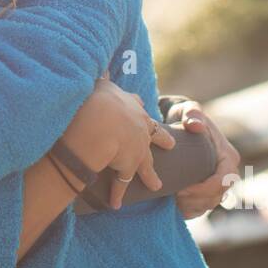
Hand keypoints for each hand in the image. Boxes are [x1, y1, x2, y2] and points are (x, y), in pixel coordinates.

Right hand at [64, 79, 175, 209]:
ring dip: (149, 175)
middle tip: (169, 143)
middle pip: (153, 134)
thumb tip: (100, 62)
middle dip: (161, 140)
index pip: (137, 107)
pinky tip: (116, 204)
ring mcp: (137, 148)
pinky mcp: (129, 165)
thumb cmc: (97, 99)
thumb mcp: (99, 82)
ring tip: (156, 185)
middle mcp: (138, 126)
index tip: (141, 111)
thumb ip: (100, 75)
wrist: (103, 120)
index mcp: (130, 105)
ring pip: (145, 164)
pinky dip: (117, 195)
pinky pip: (122, 184)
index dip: (138, 110)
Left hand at [169, 100, 241, 219]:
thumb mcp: (188, 111)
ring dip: (191, 206)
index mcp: (229, 156)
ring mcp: (218, 185)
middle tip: (174, 195)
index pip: (223, 180)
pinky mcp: (207, 192)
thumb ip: (193, 114)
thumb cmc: (186, 117)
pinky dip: (189, 210)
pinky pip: (201, 209)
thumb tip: (195, 125)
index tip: (182, 189)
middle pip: (217, 196)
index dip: (204, 189)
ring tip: (173, 198)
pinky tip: (174, 204)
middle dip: (196, 199)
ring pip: (209, 205)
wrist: (179, 125)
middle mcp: (228, 173)